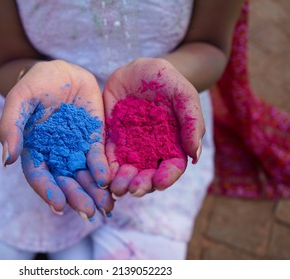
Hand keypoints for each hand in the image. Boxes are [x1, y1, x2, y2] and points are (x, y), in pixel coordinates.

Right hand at [0, 60, 112, 218]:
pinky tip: (108, 180)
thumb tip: (7, 160)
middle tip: (87, 212)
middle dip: (76, 197)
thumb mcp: (20, 100)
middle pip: (65, 181)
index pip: (40, 175)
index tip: (59, 205)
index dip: (48, 191)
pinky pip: (98, 156)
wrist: (63, 71)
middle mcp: (56, 155)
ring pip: (84, 175)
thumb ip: (11, 127)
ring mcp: (76, 148)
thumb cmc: (36, 83)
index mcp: (35, 150)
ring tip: (105, 207)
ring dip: (94, 192)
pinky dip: (103, 169)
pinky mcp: (94, 139)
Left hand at [103, 58, 204, 197]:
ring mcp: (130, 145)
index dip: (167, 177)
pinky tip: (103, 176)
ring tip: (117, 188)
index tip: (159, 183)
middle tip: (133, 190)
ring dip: (122, 182)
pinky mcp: (111, 138)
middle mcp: (151, 149)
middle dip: (142, 185)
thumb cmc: (165, 80)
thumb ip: (191, 121)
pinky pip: (107, 156)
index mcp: (172, 143)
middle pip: (148, 174)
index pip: (172, 167)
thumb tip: (194, 155)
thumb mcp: (182, 94)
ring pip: (127, 170)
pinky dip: (105, 168)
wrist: (137, 69)